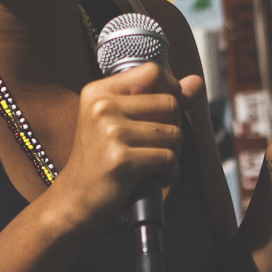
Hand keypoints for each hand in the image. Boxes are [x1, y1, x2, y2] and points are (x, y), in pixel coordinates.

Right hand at [57, 63, 184, 226]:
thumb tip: (196, 82)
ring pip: (173, 132)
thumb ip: (159, 99)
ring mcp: (111, 134)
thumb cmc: (101, 159)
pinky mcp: (122, 161)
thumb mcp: (121, 121)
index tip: (163, 112)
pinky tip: (154, 177)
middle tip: (156, 146)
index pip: (152, 71)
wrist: (75, 200)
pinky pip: (168, 158)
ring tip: (153, 163)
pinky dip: (169, 172)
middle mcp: (103, 107)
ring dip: (172, 152)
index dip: (169, 89)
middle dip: (173, 127)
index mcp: (99, 92)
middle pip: (169, 103)